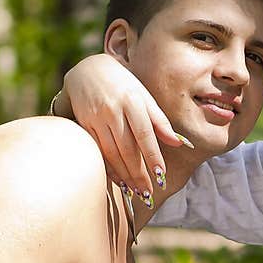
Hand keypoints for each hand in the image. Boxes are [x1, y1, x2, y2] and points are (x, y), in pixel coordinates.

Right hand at [60, 53, 185, 195]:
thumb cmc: (124, 85)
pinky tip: (118, 179)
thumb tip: (179, 143)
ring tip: (135, 191)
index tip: (161, 175)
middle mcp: (113, 109)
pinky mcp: (83, 124)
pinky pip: (97, 151)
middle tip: (148, 192)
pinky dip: (108, 167)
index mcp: (133, 100)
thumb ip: (160, 120)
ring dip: (124, 175)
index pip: (145, 134)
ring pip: (111, 152)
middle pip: (127, 148)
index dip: (153, 156)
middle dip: (138, 173)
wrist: (88, 70)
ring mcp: (96, 117)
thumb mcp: (145, 96)